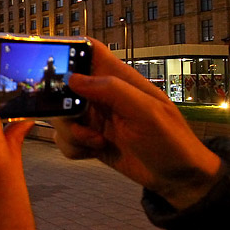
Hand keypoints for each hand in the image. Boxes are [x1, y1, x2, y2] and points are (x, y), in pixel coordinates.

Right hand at [52, 39, 220, 210]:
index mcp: (120, 79)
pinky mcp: (91, 139)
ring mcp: (96, 118)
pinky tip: (94, 152)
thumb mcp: (147, 112)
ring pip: (61, 116)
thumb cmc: (171, 141)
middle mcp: (103, 95)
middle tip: (76, 119)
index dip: (69, 49)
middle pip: (64, 86)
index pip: (90, 50)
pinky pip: (66, 139)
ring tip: (96, 142)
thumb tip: (73, 78)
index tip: (51, 65)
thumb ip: (112, 90)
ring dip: (70, 132)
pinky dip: (73, 148)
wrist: (178, 180)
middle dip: (60, 105)